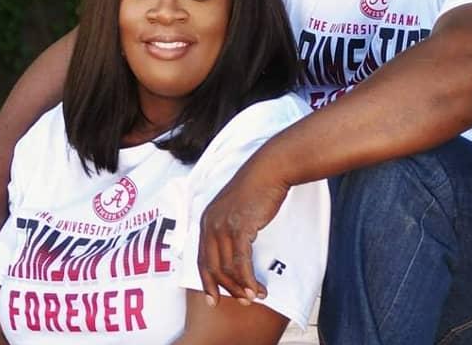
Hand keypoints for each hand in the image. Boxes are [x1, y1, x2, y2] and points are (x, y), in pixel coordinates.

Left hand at [197, 167, 289, 306]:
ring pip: (227, 268)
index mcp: (205, 221)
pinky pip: (241, 262)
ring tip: (255, 297)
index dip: (207, 282)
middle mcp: (209, 225)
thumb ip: (228, 225)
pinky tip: (257, 288)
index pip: (202, 260)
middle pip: (213, 268)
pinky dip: (248, 279)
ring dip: (241, 287)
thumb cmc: (257, 188)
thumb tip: (234, 246)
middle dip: (227, 289)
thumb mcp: (234, 208)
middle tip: (242, 302)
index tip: (213, 300)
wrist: (269, 170)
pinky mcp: (239, 228)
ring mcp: (222, 226)